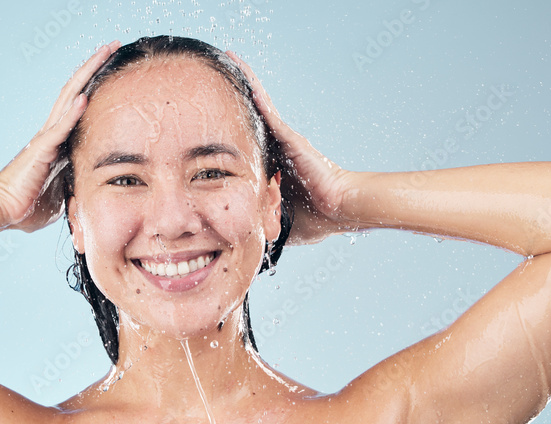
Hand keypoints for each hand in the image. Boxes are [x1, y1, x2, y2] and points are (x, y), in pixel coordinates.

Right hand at [0, 40, 120, 231]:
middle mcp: (51, 133)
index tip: (112, 70)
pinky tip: (85, 96)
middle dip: (94, 66)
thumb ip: (74, 185)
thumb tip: (89, 191)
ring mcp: (46, 139)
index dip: (94, 86)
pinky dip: (73, 112)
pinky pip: (59, 129)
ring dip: (87, 75)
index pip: (78, 106)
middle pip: (75, 91)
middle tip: (111, 45)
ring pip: (69, 98)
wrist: (0, 212)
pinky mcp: (41, 151)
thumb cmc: (26, 207)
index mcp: (56, 143)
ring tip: (104, 52)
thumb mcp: (60, 195)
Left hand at [226, 50, 361, 243]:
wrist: (340, 209)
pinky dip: (252, 90)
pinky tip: (239, 72)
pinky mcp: (290, 137)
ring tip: (225, 59)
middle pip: (250, 117)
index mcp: (274, 166)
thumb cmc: (316, 217)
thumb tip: (238, 236)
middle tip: (212, 77)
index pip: (246, 143)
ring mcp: (285, 139)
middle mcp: (279, 147)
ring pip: (257, 106)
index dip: (229, 129)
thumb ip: (258, 219)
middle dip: (232, 99)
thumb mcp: (275, 218)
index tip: (210, 116)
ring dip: (242, 83)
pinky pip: (266, 110)